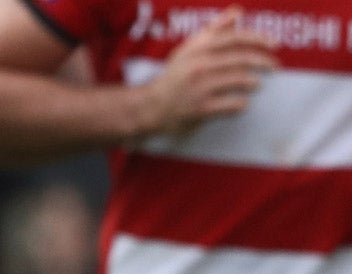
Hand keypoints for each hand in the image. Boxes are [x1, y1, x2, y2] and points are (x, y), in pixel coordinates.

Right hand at [140, 9, 274, 135]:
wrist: (149, 107)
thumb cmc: (174, 76)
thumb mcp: (189, 49)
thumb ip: (214, 30)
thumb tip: (237, 11)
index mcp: (198, 49)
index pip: (235, 38)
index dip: (259, 39)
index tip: (274, 44)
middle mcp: (199, 66)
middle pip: (241, 59)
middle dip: (263, 62)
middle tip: (274, 66)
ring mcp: (200, 88)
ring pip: (239, 80)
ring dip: (253, 82)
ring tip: (256, 84)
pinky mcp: (201, 109)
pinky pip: (231, 104)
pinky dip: (241, 104)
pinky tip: (242, 103)